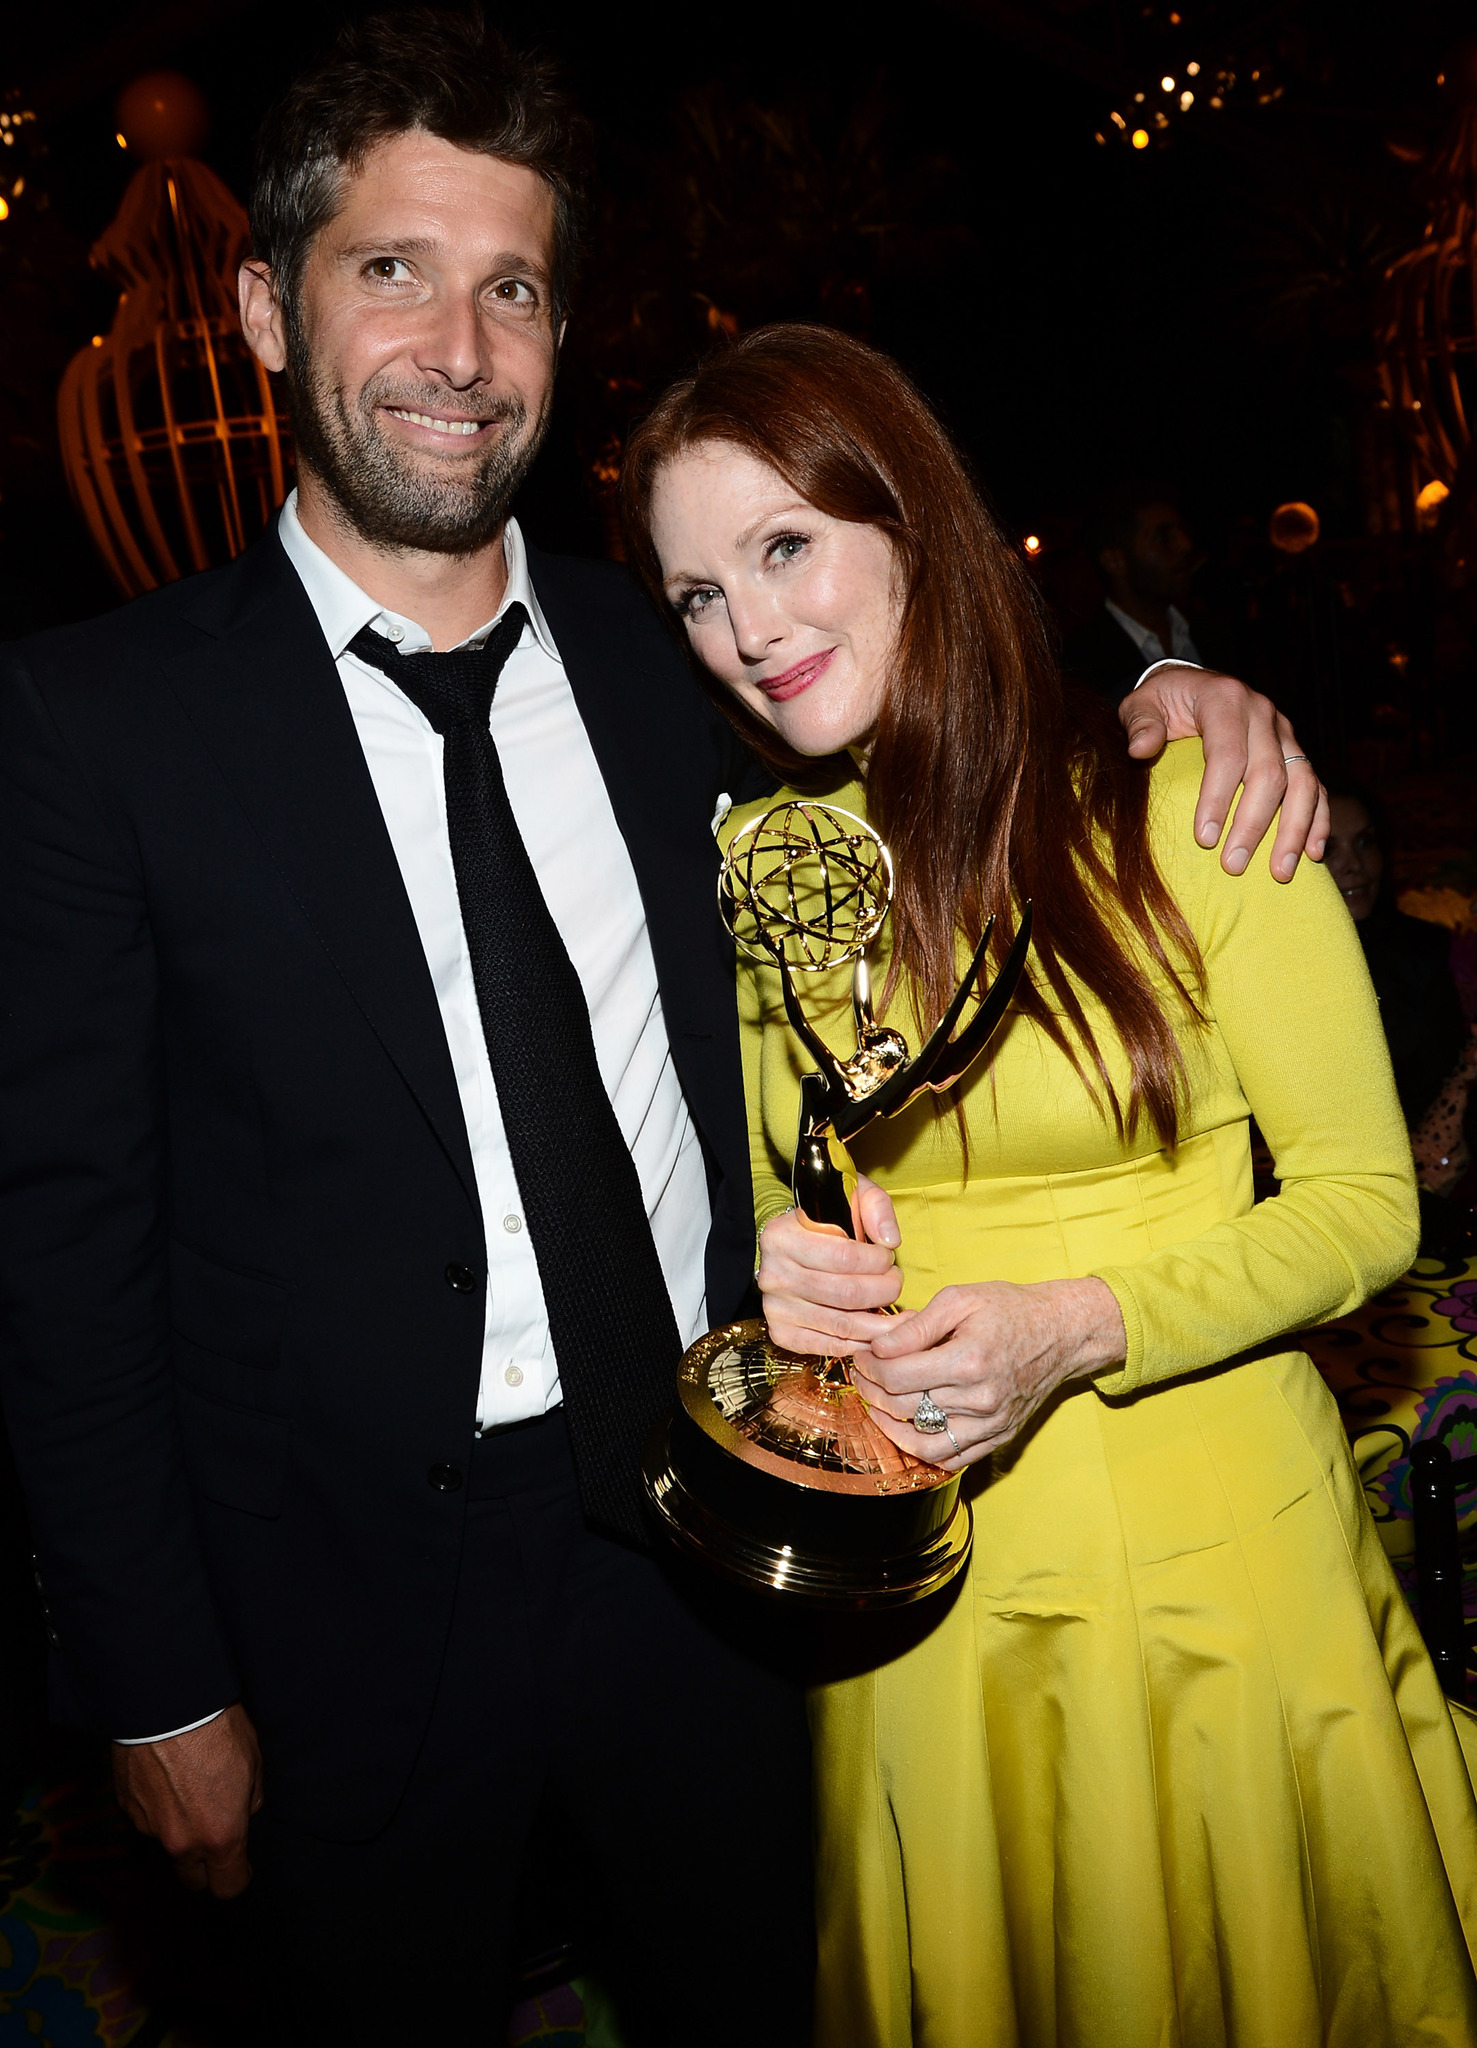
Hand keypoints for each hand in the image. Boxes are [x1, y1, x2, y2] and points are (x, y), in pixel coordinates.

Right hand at [113, 1703, 262, 1897]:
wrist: (169, 1703)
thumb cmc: (218, 1729)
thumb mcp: (253, 1763)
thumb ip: (250, 1800)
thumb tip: (242, 1811)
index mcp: (221, 1835)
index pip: (229, 1887)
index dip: (238, 1877)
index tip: (241, 1866)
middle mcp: (183, 1842)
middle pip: (193, 1880)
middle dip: (204, 1866)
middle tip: (212, 1832)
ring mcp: (150, 1828)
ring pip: (167, 1846)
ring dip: (178, 1830)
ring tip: (185, 1788)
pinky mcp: (126, 1810)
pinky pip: (146, 1820)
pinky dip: (156, 1808)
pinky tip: (163, 1777)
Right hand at [757, 1175, 901, 1356]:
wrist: (790, 1244)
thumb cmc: (825, 1221)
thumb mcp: (850, 1196)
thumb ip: (875, 1207)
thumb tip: (890, 1241)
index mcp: (782, 1235)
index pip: (845, 1257)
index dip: (879, 1261)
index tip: (889, 1257)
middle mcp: (773, 1274)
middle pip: (847, 1294)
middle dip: (885, 1291)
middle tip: (896, 1283)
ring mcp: (775, 1307)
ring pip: (842, 1324)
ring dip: (880, 1323)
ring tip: (900, 1315)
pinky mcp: (781, 1332)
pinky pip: (829, 1346)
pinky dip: (859, 1343)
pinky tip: (877, 1334)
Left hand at [850, 1276, 1125, 1467]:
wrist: (1062, 1332)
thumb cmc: (1010, 1309)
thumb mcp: (960, 1299)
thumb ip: (916, 1326)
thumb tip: (878, 1347)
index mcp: (969, 1359)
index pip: (898, 1375)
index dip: (869, 1365)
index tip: (861, 1354)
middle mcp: (981, 1398)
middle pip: (905, 1406)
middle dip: (872, 1389)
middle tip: (862, 1373)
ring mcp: (991, 1423)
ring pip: (922, 1441)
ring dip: (888, 1426)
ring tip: (876, 1404)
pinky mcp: (999, 1437)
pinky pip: (950, 1458)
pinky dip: (921, 1449)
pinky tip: (905, 1427)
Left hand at [1121, 665, 1328, 882]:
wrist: (1193, 685)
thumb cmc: (1164, 701)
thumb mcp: (1142, 703)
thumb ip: (1140, 723)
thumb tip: (1139, 749)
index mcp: (1225, 699)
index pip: (1227, 754)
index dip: (1218, 798)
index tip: (1204, 839)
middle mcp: (1262, 713)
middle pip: (1269, 773)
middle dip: (1252, 825)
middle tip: (1232, 866)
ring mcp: (1284, 732)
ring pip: (1302, 782)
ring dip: (1294, 830)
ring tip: (1280, 871)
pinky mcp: (1295, 750)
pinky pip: (1316, 785)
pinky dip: (1318, 819)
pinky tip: (1313, 852)